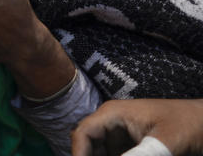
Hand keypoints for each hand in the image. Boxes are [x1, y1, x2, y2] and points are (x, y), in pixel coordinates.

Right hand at [72, 99, 202, 155]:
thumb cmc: (188, 125)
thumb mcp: (162, 143)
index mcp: (113, 114)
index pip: (83, 133)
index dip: (78, 154)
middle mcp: (111, 122)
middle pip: (87, 145)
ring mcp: (121, 134)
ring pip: (98, 152)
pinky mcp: (131, 145)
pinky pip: (113, 155)